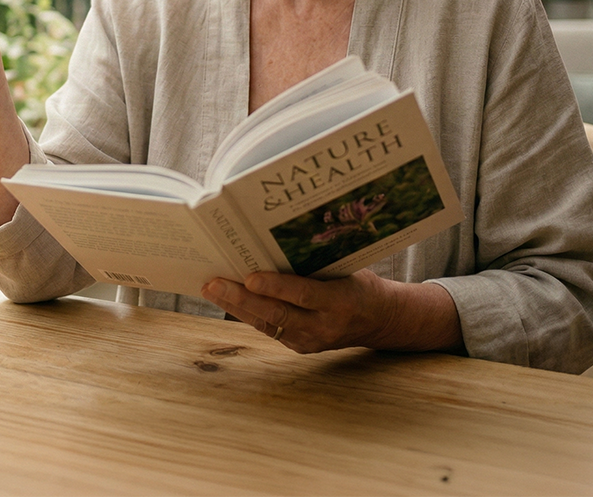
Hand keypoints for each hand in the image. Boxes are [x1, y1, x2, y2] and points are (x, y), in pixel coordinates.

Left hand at [201, 270, 463, 353]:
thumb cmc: (360, 283)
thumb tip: (273, 245)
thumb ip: (315, 264)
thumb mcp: (347, 268)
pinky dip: (247, 313)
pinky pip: (270, 329)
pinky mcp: (301, 346)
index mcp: (341, 301)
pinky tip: (228, 299)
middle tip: (213, 283)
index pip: (303, 295)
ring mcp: (311, 341)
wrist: (381, 319)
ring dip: (236, 307)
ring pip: (267, 324)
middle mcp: (325, 325)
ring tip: (212, 290)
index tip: (249, 276)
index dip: (276, 287)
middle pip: (277, 313)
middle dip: (241, 299)